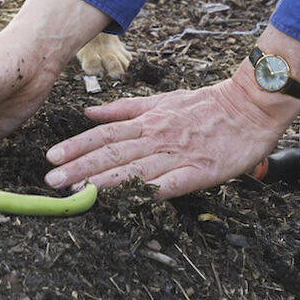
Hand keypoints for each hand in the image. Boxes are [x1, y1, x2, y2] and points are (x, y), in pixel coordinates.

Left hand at [43, 76, 299, 197]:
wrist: (248, 107)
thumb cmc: (204, 105)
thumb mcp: (161, 100)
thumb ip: (125, 108)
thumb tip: (89, 112)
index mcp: (148, 120)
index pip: (105, 134)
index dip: (77, 146)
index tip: (52, 157)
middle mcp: (157, 136)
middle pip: (113, 152)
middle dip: (80, 166)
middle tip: (52, 179)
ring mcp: (178, 153)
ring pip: (135, 168)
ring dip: (105, 180)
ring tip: (78, 190)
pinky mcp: (199, 170)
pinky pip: (173, 182)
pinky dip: (153, 188)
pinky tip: (134, 199)